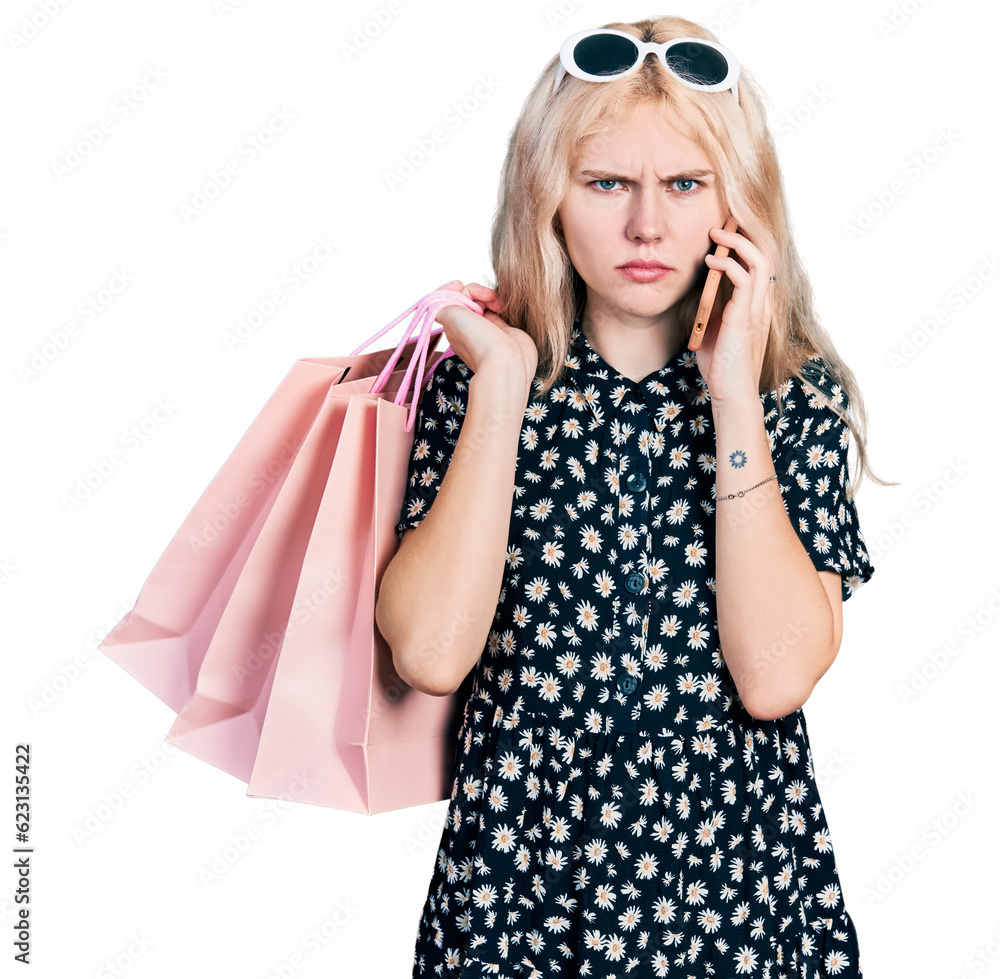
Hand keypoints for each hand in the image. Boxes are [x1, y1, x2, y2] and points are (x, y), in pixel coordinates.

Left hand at [432, 279, 537, 387]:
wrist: (505, 362)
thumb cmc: (477, 342)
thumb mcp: (450, 316)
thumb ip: (442, 303)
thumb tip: (449, 296)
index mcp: (453, 326)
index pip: (449, 300)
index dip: (452, 289)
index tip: (459, 285)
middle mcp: (468, 327)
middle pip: (467, 298)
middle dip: (475, 291)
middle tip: (484, 297)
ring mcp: (486, 328)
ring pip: (483, 302)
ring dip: (489, 296)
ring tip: (496, 304)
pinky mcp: (503, 329)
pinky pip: (498, 309)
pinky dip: (499, 303)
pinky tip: (502, 307)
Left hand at [695, 227, 773, 403]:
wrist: (730, 392)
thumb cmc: (721, 365)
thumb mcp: (715, 329)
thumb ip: (714, 307)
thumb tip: (702, 287)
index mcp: (757, 305)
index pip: (760, 264)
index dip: (747, 242)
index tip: (726, 230)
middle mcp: (762, 303)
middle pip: (765, 254)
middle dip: (746, 233)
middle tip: (723, 223)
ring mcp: (757, 309)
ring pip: (759, 260)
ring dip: (736, 242)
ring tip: (716, 234)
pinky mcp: (745, 317)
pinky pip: (743, 279)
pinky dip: (727, 264)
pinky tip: (710, 262)